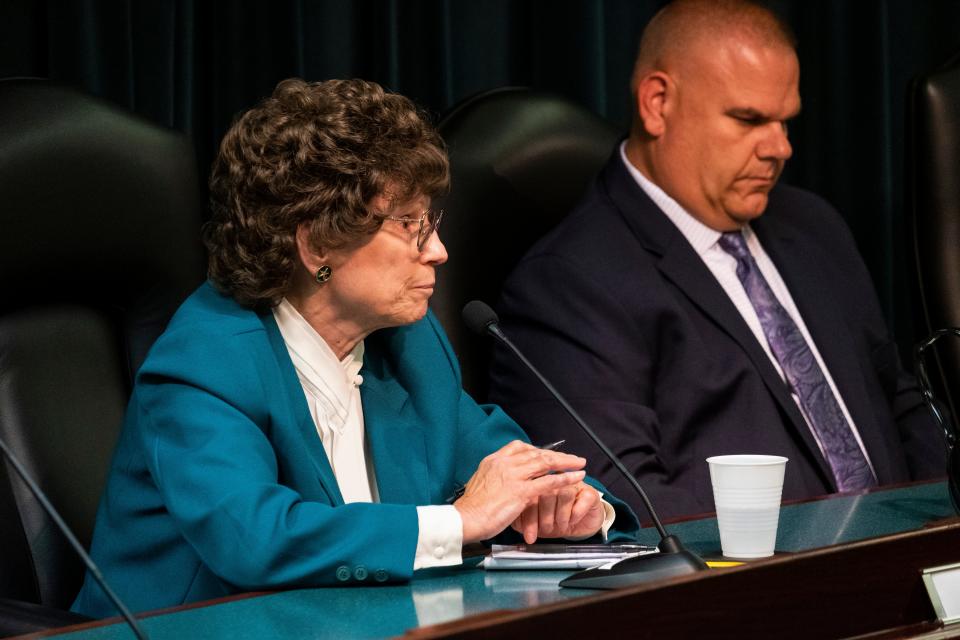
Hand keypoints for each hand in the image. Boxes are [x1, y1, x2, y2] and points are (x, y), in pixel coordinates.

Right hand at [454, 440, 586, 543]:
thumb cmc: (471, 508)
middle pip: (536, 453)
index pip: (520, 447)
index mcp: (494, 460)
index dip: (537, 450)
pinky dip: (565, 478)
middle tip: (571, 458)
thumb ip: (495, 476)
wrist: (464, 519)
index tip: (547, 454)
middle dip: (556, 455)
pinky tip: (576, 478)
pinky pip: (548, 482)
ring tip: (579, 464)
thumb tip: (504, 478)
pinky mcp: (520, 491)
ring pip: (545, 463)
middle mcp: (504, 463)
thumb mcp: (481, 483)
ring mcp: (513, 476)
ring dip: (565, 462)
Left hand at [511, 482, 604, 542]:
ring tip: (560, 526)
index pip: (530, 495)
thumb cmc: (555, 519)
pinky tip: (572, 521)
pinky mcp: (590, 492)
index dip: (528, 517)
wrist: (580, 524)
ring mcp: (574, 484)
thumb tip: (514, 524)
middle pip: (547, 491)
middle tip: (546, 530)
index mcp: (540, 483)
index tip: (528, 535)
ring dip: (560, 515)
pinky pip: (582, 499)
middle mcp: (556, 480)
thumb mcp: (536, 521)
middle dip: (545, 517)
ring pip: (564, 493)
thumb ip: (522, 519)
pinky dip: (575, 513)